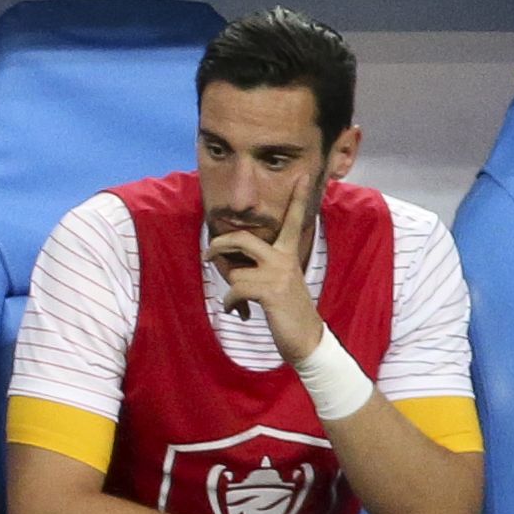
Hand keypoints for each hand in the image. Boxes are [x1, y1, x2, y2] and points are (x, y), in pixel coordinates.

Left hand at [208, 184, 324, 361]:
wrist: (306, 339)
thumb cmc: (286, 310)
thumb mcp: (276, 282)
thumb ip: (257, 266)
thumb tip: (228, 262)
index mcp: (288, 253)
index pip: (293, 220)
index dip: (298, 198)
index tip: (303, 174)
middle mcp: (285, 258)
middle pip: (243, 238)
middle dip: (219, 245)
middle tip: (207, 255)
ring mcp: (279, 274)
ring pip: (235, 271)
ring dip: (231, 288)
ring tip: (240, 302)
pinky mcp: (270, 291)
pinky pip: (235, 290)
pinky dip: (231, 304)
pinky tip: (241, 313)